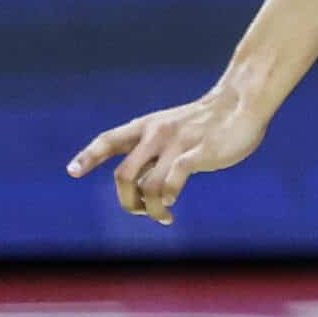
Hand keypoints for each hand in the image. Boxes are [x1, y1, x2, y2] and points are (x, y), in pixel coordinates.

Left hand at [66, 85, 270, 224]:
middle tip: (140, 212)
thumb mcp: (175, 129)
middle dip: (127, 201)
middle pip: (124, 174)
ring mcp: (177, 142)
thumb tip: (143, 186)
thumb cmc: (211, 120)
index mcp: (148, 126)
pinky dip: (167, 197)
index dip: (89, 156)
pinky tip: (172, 202)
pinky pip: (172, 181)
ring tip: (163, 216)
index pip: (109, 140)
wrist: (244, 100)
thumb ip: (156, 152)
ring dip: (150, 209)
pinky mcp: (199, 152)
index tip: (73, 172)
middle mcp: (157, 133)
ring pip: (147, 185)